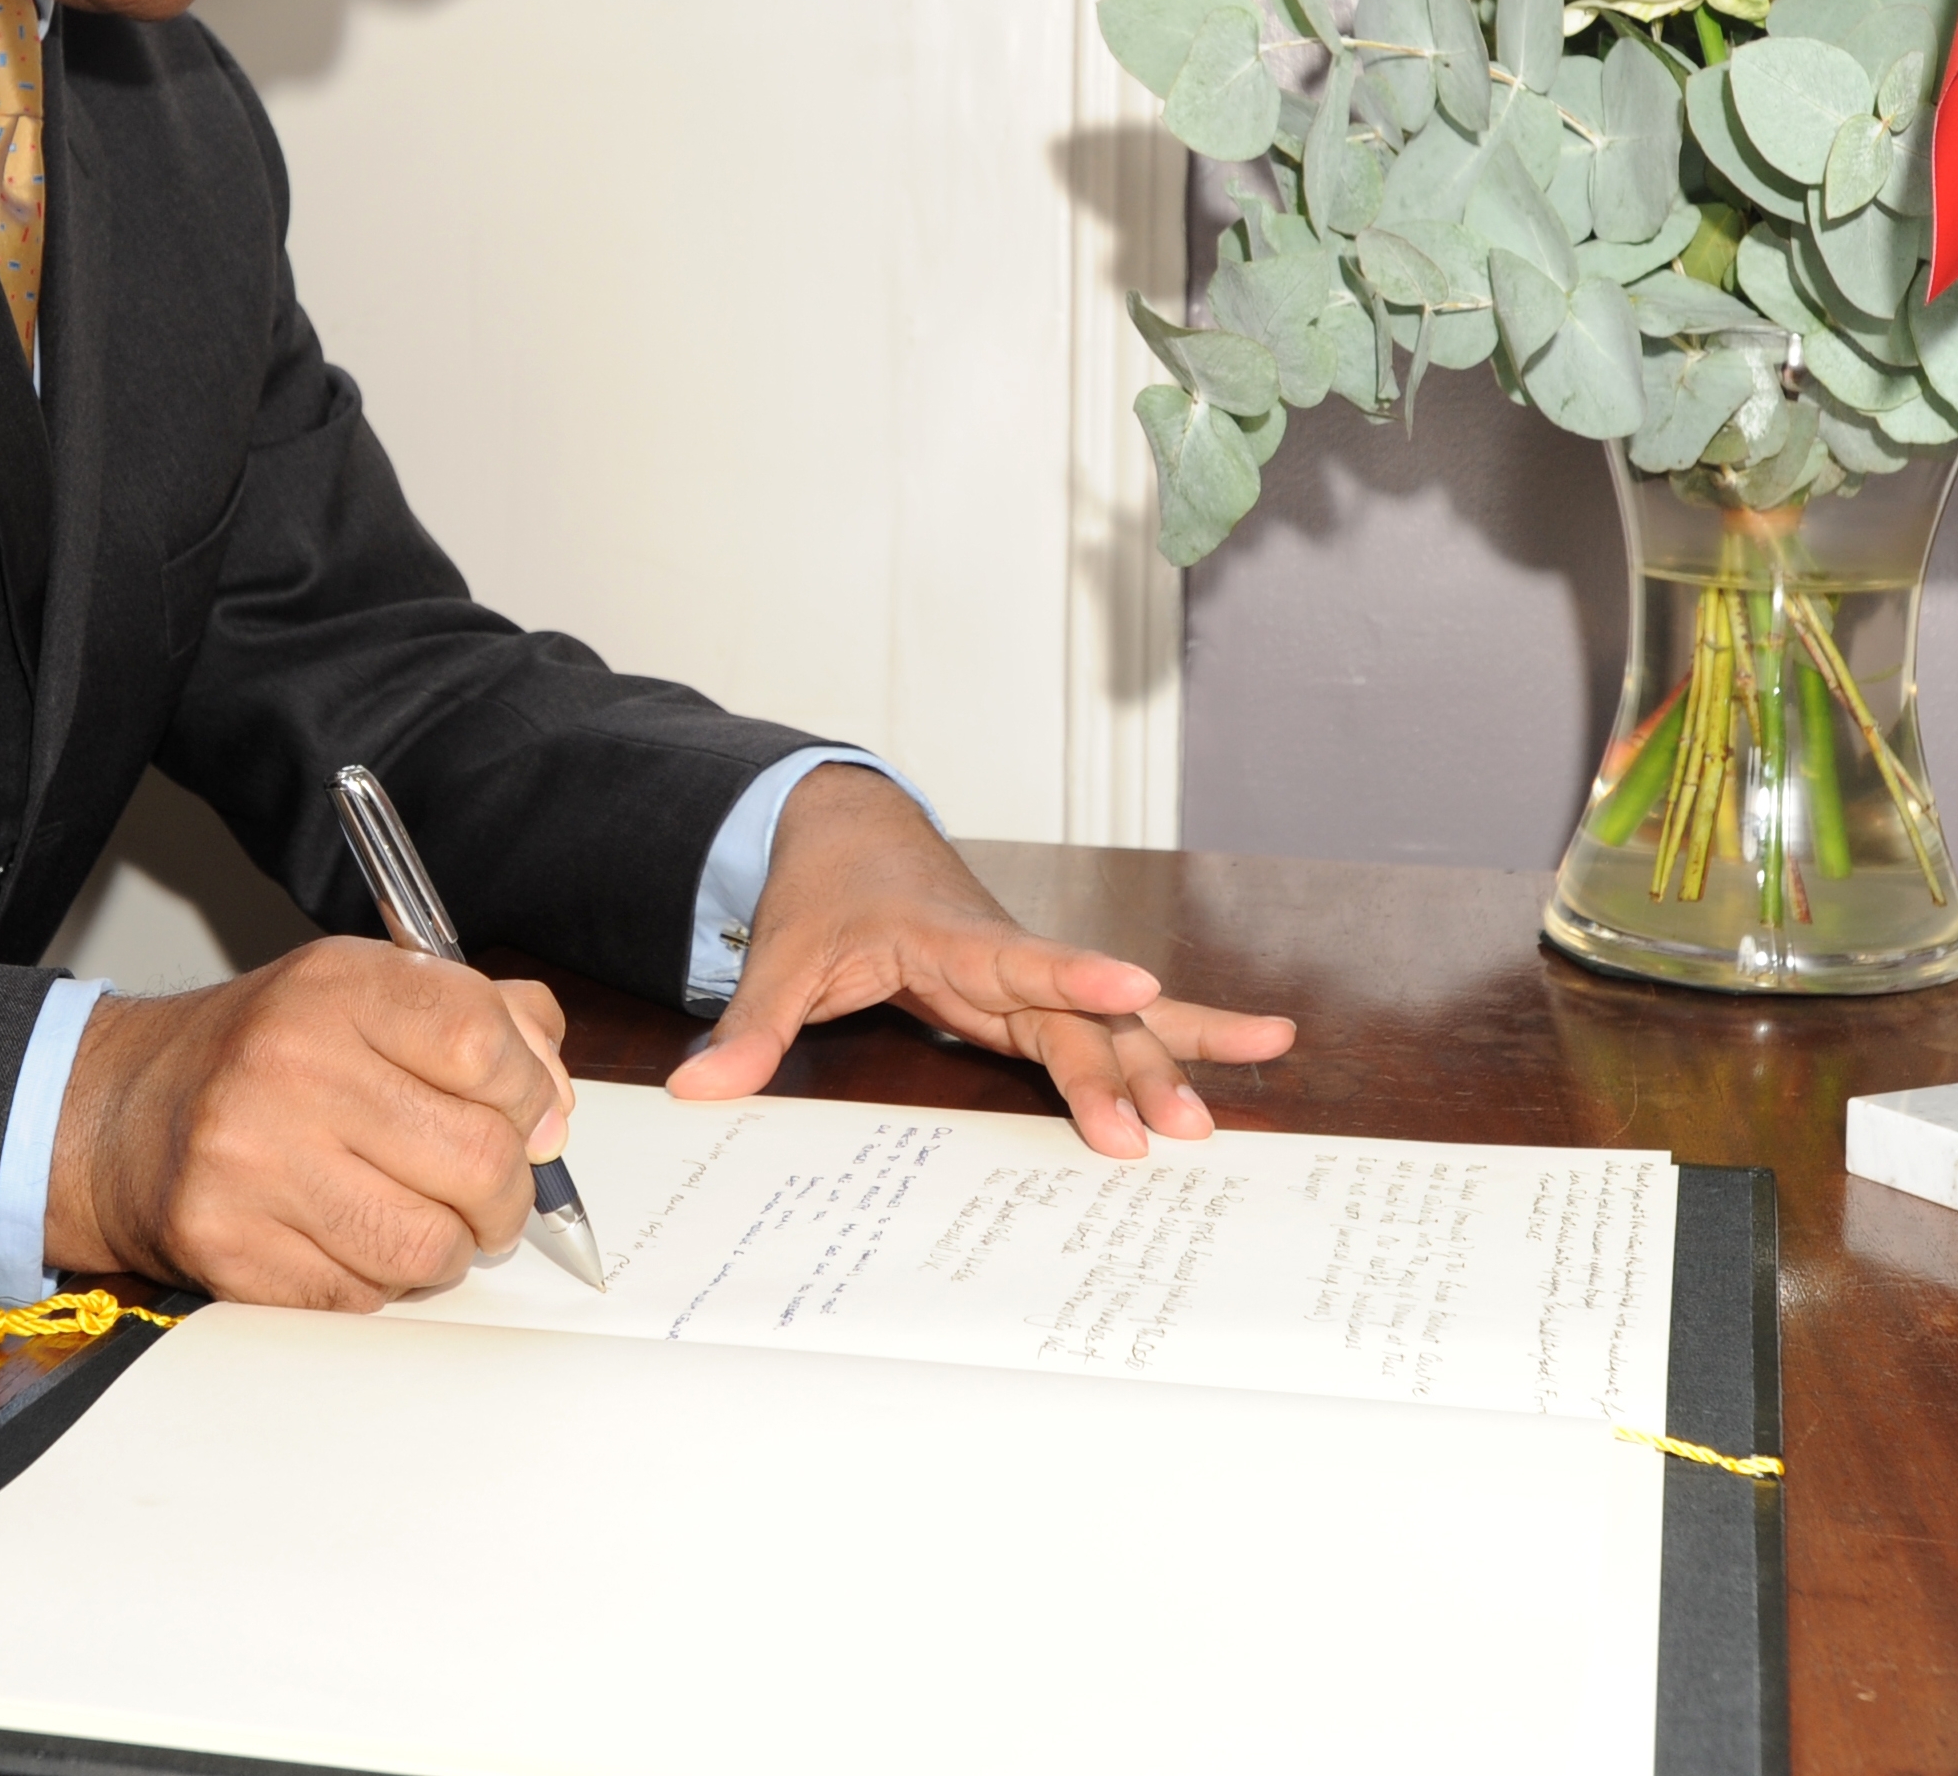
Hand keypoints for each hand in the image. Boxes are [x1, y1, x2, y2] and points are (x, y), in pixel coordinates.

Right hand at [43, 939, 575, 1308]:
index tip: (530, 1116)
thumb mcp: (368, 991)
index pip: (483, 1043)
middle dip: (507, 1192)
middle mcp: (291, 1069)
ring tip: (423, 1219)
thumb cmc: (265, 1053)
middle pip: (478, 1157)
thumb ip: (485, 1019)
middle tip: (490, 1192)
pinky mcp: (233, 1252)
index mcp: (336, 989)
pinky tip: (354, 1242)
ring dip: (451, 1247)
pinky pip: (367, 1297)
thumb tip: (554, 1104)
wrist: (122, 1114)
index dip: (531, 1093)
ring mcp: (255, 1167)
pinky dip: (383, 1283)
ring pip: (432, 1245)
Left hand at [667, 767, 1295, 1155]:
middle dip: (1128, 1066)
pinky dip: (1185, 1032)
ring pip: (1116, 1018)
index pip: (1021, 957)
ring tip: (1237, 1094)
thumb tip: (698, 1091)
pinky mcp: (1041, 995)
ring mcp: (1033, 976)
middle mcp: (1008, 956)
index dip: (1076, 973)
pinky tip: (1259, 1042)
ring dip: (1173, 1057)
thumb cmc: (824, 888)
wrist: (851, 829)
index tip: (1133, 986)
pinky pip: (1119, 1019)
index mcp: (951, 938)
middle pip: (1081, 1014)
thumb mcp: (782, 955)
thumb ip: (750, 1024)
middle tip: (1173, 1127)